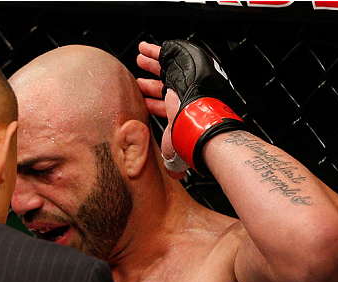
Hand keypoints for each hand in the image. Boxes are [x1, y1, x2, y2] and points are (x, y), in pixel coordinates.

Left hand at [137, 41, 186, 178]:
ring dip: (151, 64)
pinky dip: (156, 50)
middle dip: (151, 84)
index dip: (153, 104)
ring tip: (139, 59)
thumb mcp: (174, 148)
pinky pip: (168, 54)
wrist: (199, 119)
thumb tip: (173, 177)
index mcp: (181, 111)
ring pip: (165, 69)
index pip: (164, 106)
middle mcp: (183, 94)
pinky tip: (145, 48)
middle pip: (164, 86)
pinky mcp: (184, 64)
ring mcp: (184, 79)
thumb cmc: (189, 135)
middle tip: (138, 81)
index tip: (142, 101)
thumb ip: (170, 158)